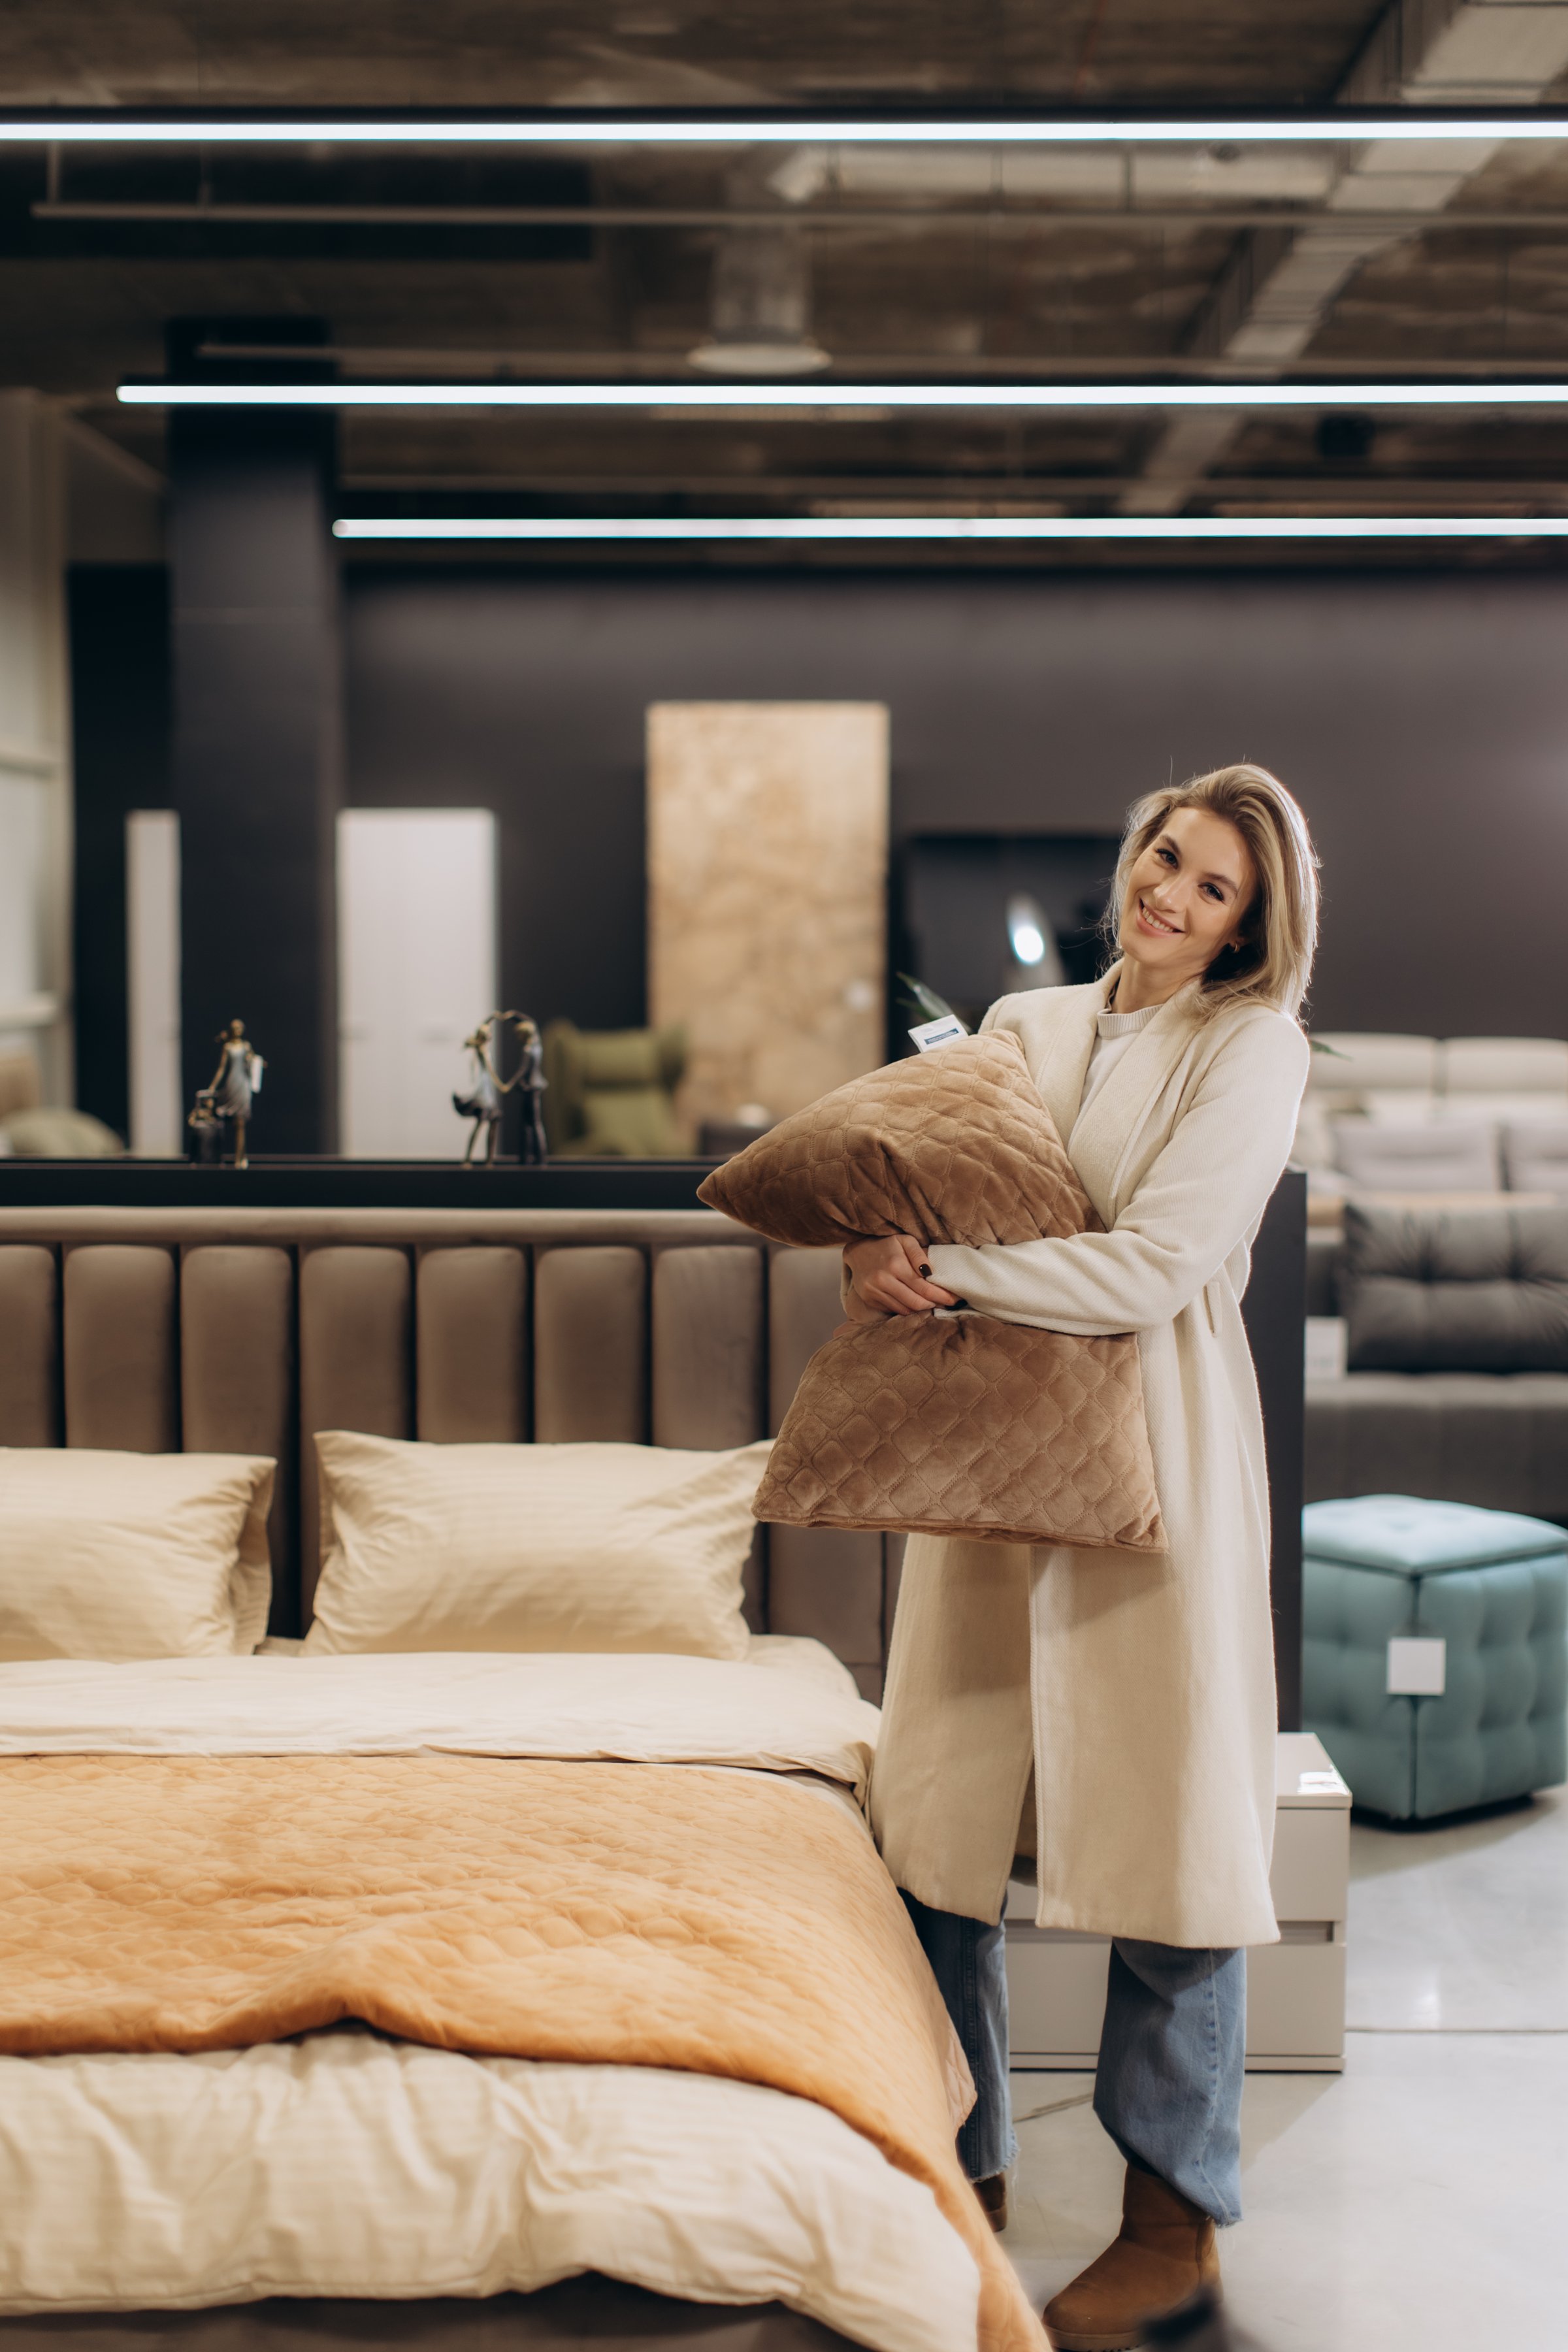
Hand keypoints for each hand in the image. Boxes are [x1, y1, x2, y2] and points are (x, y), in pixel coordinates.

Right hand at [844, 1235, 958, 1316]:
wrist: (858, 1251)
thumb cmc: (887, 1245)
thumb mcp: (906, 1241)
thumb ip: (920, 1255)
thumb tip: (931, 1274)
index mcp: (895, 1265)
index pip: (924, 1288)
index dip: (942, 1296)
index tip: (955, 1299)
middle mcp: (883, 1280)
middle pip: (916, 1302)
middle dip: (935, 1305)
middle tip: (946, 1303)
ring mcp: (874, 1292)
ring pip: (905, 1309)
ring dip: (922, 1309)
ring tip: (932, 1303)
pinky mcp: (869, 1299)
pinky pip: (894, 1310)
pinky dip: (907, 1309)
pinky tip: (915, 1303)